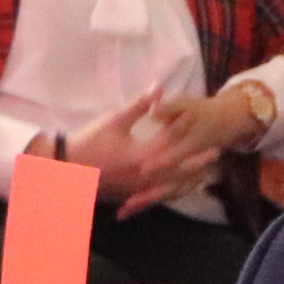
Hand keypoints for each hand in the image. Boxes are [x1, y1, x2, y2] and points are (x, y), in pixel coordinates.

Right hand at [59, 92, 225, 215]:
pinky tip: (180, 190)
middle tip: (216, 153)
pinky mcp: (132, 196)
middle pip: (178, 170)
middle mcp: (144, 176)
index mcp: (141, 156)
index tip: (199, 121)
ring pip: (172, 187)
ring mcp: (139, 189)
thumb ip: (138, 105)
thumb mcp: (113, 120)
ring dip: (190, 180)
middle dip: (198, 161)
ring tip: (206, 175)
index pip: (170, 142)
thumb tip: (159, 87)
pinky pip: (159, 197)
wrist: (67, 169)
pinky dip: (173, 192)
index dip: (185, 130)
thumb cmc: (89, 142)